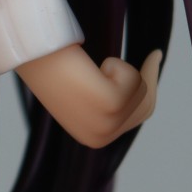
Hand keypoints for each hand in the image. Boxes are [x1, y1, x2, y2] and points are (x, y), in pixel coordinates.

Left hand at [16, 43, 162, 147]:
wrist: (36, 63)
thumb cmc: (55, 72)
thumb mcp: (85, 93)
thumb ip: (109, 99)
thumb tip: (139, 89)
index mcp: (95, 139)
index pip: (136, 118)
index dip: (149, 91)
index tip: (152, 64)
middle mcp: (102, 137)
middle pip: (146, 106)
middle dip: (150, 77)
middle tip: (155, 53)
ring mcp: (107, 125)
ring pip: (140, 88)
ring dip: (121, 69)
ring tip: (93, 69)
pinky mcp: (111, 105)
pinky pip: (132, 78)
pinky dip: (116, 65)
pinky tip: (94, 68)